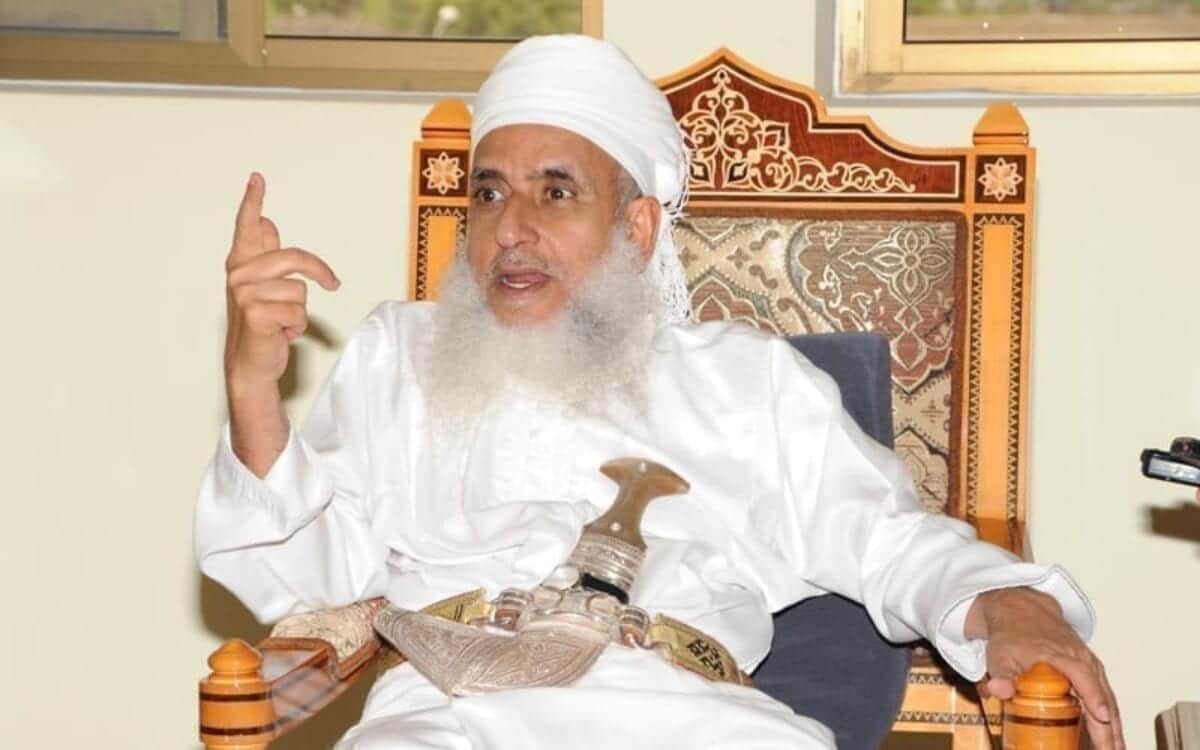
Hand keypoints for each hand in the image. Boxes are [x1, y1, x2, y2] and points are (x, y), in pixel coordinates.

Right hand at [223, 173, 339, 389]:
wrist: (251, 364)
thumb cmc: (261, 326)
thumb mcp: (263, 288)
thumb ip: (266, 255)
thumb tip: (267, 223)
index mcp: (241, 264)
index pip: (247, 227)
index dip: (252, 201)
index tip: (257, 178)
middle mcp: (239, 275)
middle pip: (295, 258)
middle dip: (319, 272)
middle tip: (332, 283)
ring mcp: (245, 295)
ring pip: (300, 291)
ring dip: (299, 312)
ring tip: (282, 322)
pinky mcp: (256, 315)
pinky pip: (298, 313)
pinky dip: (296, 328)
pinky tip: (280, 334)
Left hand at [966, 587, 1123, 749]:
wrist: (1023, 611)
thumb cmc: (1013, 634)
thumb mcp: (1000, 654)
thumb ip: (1000, 674)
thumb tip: (999, 690)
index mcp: (1061, 655)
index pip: (1082, 676)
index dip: (1092, 697)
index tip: (1101, 717)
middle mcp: (1081, 659)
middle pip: (1101, 694)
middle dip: (1108, 726)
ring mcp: (1089, 665)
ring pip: (1107, 698)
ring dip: (1114, 726)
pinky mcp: (1091, 671)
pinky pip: (1105, 696)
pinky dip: (1110, 717)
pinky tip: (1111, 737)